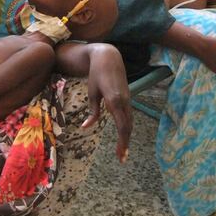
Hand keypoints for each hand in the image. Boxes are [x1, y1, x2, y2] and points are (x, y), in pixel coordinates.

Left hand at [80, 44, 131, 162]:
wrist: (108, 57)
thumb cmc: (97, 74)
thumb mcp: (92, 93)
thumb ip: (92, 112)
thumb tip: (85, 127)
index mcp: (114, 101)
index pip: (122, 126)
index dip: (122, 142)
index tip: (120, 155)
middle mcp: (124, 101)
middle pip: (128, 127)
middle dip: (125, 143)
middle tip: (122, 158)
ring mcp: (127, 99)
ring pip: (129, 122)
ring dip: (127, 137)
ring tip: (122, 151)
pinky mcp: (127, 98)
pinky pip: (128, 116)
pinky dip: (127, 127)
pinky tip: (123, 135)